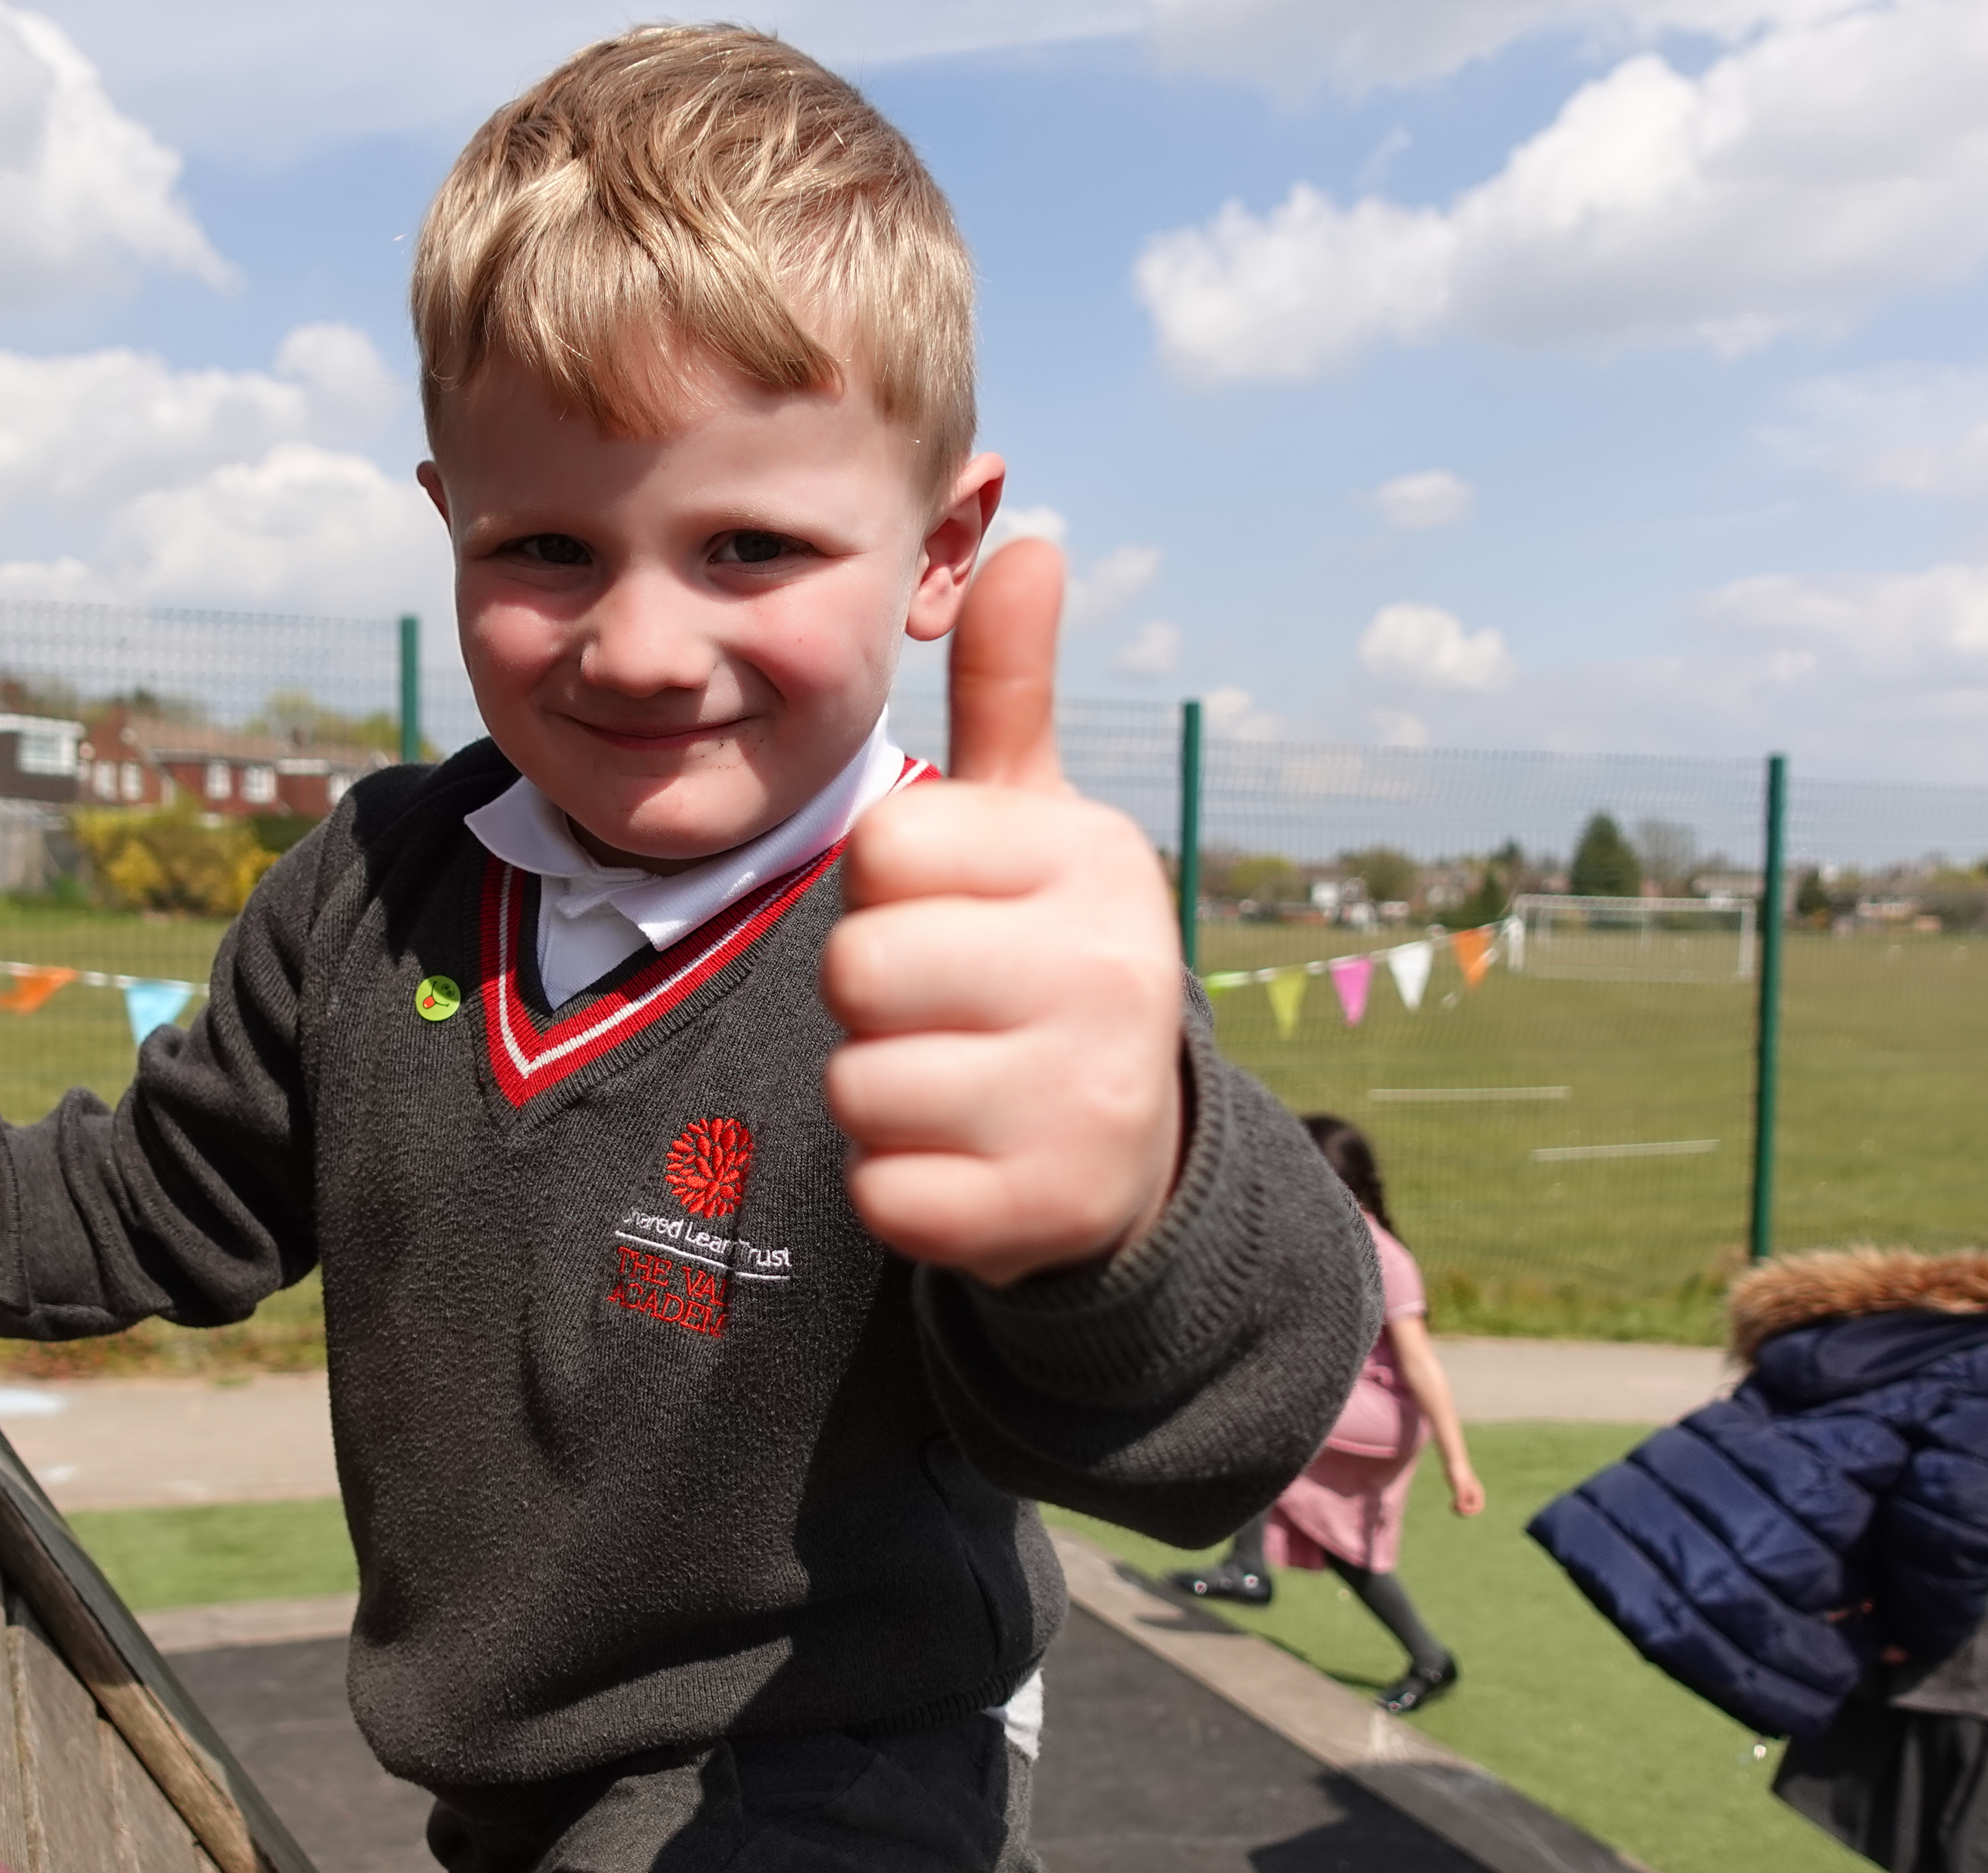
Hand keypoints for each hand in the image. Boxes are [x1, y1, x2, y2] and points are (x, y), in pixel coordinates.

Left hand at [823, 540, 1187, 1283]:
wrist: (1131, 1147)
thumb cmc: (1045, 956)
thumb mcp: (1037, 824)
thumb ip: (1009, 693)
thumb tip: (1027, 540)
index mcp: (1092, 862)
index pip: (881, 851)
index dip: (889, 890)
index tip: (954, 912)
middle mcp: (1110, 976)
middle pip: (857, 970)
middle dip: (873, 998)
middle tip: (950, 1010)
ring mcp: (1083, 1103)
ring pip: (856, 1087)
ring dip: (881, 1096)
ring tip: (961, 1083)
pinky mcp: (1043, 1216)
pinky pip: (880, 1196)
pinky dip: (898, 1189)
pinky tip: (965, 1161)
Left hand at [1447, 1464, 1486, 1516]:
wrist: (1452, 1462)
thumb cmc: (1457, 1472)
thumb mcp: (1459, 1485)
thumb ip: (1461, 1497)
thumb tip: (1461, 1508)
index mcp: (1477, 1492)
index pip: (1478, 1507)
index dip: (1470, 1511)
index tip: (1461, 1508)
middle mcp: (1473, 1494)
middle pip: (1472, 1509)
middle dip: (1464, 1512)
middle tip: (1455, 1509)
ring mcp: (1466, 1493)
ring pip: (1465, 1508)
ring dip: (1459, 1510)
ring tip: (1452, 1506)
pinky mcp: (1458, 1492)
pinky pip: (1459, 1504)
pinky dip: (1455, 1506)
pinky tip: (1450, 1503)